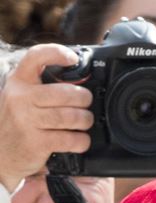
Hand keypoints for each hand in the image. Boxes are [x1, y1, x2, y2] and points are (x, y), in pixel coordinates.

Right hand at [0, 44, 92, 191]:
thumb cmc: (17, 123)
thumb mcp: (21, 98)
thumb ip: (42, 88)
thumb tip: (78, 82)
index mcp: (19, 83)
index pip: (35, 58)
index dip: (57, 53)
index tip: (73, 59)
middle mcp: (20, 99)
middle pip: (65, 93)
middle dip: (84, 99)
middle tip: (85, 104)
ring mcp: (26, 121)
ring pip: (71, 116)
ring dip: (85, 120)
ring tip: (84, 122)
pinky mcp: (36, 142)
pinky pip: (70, 139)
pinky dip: (81, 140)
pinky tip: (79, 140)